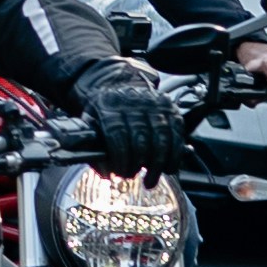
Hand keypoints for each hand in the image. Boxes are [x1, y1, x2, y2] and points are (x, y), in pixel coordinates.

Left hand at [76, 60, 184, 175]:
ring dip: (159, 164)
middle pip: (142, 139)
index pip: (118, 134)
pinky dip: (175, 154)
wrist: (118, 86)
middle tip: (134, 177)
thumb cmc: (103, 112)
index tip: (121, 173)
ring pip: (162, 138)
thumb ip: (92, 150)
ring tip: (152, 179)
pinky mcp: (170, 107)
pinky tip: (168, 167)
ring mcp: (154, 104)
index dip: (122, 158)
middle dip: (139, 164)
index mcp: (109, 107)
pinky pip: (177, 133)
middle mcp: (133, 103)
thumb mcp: (89, 126)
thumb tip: (107, 175)